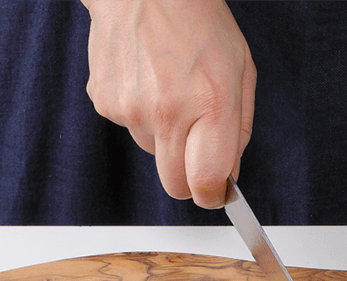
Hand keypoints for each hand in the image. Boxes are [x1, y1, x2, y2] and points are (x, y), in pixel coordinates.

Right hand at [82, 0, 255, 208]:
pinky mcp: (105, 103)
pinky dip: (141, 114)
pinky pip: (131, 129)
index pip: (205, 182)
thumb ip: (239, 130)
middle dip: (189, 177)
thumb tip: (228, 175)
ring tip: (172, 92)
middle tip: (197, 150)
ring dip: (165, 136)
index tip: (216, 192)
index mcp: (209, 104)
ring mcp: (130, 109)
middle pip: (175, 184)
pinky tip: (148, 81)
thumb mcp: (241, 70)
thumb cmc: (197, 21)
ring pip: (153, 152)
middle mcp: (166, 112)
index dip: (212, 194)